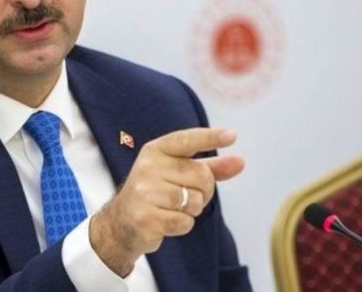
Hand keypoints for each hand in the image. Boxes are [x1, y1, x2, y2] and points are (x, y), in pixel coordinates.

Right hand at [89, 128, 243, 276]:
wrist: (121, 221)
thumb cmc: (155, 192)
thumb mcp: (178, 173)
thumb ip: (210, 167)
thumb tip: (240, 161)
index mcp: (156, 150)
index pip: (186, 140)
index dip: (210, 137)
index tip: (232, 135)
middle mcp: (148, 166)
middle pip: (201, 175)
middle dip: (204, 190)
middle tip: (186, 195)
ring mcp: (144, 192)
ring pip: (194, 201)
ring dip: (192, 210)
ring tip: (173, 208)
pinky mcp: (145, 217)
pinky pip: (184, 222)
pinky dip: (182, 225)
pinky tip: (166, 221)